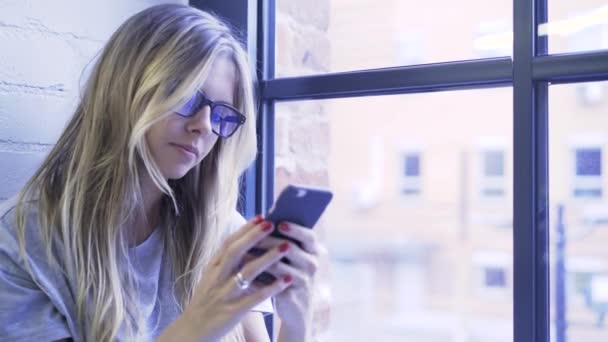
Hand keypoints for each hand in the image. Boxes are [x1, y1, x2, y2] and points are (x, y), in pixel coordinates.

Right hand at [176, 216, 293, 341]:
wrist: (192, 332)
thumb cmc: (206, 302)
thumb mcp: (211, 278)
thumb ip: (225, 262)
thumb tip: (244, 240)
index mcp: (212, 268)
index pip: (228, 243)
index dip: (245, 229)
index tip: (261, 217)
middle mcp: (217, 279)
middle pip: (236, 252)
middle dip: (255, 237)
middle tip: (273, 224)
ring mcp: (224, 295)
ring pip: (248, 273)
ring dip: (269, 258)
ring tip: (286, 247)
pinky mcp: (233, 312)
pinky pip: (255, 298)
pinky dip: (271, 288)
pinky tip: (286, 280)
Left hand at [255, 222, 323, 335]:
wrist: (297, 309)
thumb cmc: (290, 275)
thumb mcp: (293, 258)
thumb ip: (282, 240)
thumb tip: (262, 220)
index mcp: (314, 251)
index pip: (309, 236)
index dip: (295, 229)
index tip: (280, 223)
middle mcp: (312, 265)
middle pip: (291, 248)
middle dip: (269, 241)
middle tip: (253, 237)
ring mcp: (303, 281)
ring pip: (279, 265)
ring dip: (259, 259)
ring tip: (243, 254)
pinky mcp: (291, 296)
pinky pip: (271, 284)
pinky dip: (257, 278)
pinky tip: (245, 274)